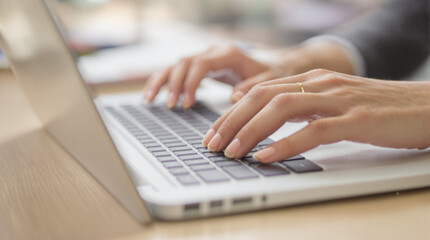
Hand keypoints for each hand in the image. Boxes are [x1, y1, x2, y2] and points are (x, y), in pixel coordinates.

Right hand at [143, 45, 275, 108]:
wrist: (274, 65)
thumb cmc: (272, 74)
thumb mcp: (268, 81)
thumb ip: (252, 87)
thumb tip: (234, 97)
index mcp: (228, 54)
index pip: (201, 64)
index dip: (191, 83)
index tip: (187, 103)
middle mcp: (213, 53)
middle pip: (184, 62)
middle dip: (174, 84)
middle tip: (172, 106)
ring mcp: (205, 58)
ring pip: (176, 64)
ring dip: (162, 81)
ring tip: (150, 100)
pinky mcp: (200, 66)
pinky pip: (176, 71)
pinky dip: (162, 81)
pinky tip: (152, 95)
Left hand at [202, 69, 429, 162]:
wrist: (428, 106)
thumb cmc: (380, 108)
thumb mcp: (335, 103)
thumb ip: (305, 109)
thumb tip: (271, 125)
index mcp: (314, 80)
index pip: (262, 90)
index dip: (233, 111)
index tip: (216, 131)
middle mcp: (321, 84)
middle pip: (263, 97)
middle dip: (231, 121)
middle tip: (212, 143)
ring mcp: (338, 100)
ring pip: (281, 110)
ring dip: (249, 132)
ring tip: (231, 152)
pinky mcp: (357, 119)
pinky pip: (313, 131)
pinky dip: (285, 144)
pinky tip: (265, 156)